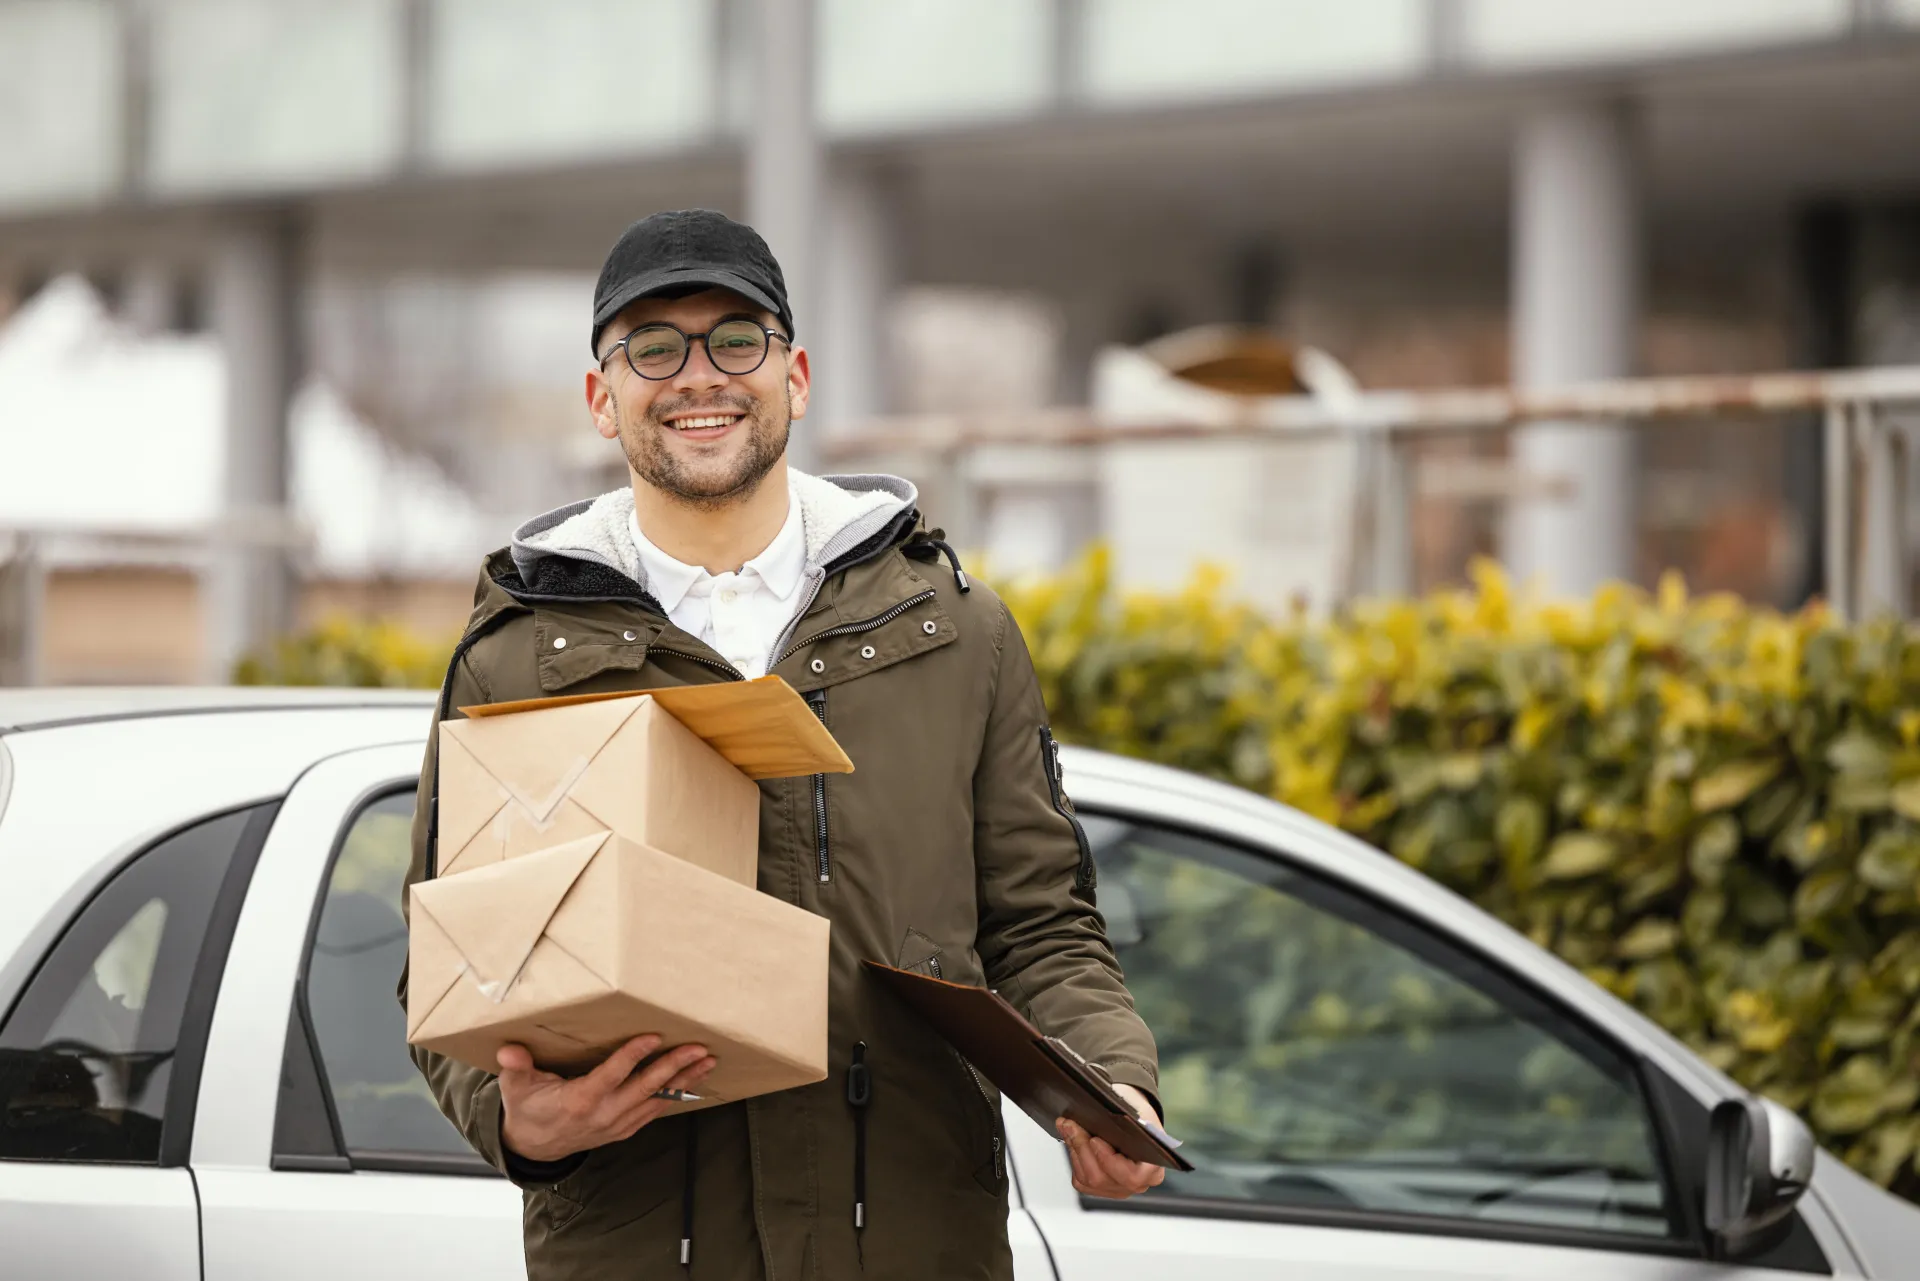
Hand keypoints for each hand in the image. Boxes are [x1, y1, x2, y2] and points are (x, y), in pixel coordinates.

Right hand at [497, 1034, 715, 1162]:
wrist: (534, 1147)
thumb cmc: (527, 1108)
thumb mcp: (515, 1087)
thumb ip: (516, 1067)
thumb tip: (509, 1050)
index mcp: (579, 1101)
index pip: (611, 1075)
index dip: (633, 1056)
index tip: (654, 1037)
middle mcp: (603, 1114)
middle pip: (645, 1088)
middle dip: (674, 1067)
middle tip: (698, 1048)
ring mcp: (617, 1124)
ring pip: (657, 1100)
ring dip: (684, 1081)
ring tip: (707, 1061)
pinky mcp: (625, 1128)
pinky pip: (655, 1110)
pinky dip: (676, 1095)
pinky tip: (693, 1080)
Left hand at [1054, 1082, 1167, 1198]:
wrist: (1134, 1121)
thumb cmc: (1138, 1117)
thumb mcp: (1139, 1112)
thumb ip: (1126, 1117)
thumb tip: (1100, 1114)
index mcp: (1153, 1169)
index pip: (1131, 1176)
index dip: (1108, 1160)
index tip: (1094, 1140)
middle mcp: (1137, 1185)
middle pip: (1101, 1178)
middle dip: (1082, 1148)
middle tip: (1071, 1125)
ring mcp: (1118, 1189)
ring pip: (1088, 1179)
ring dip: (1074, 1150)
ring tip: (1068, 1127)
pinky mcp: (1101, 1189)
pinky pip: (1081, 1180)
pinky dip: (1074, 1159)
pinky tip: (1072, 1140)